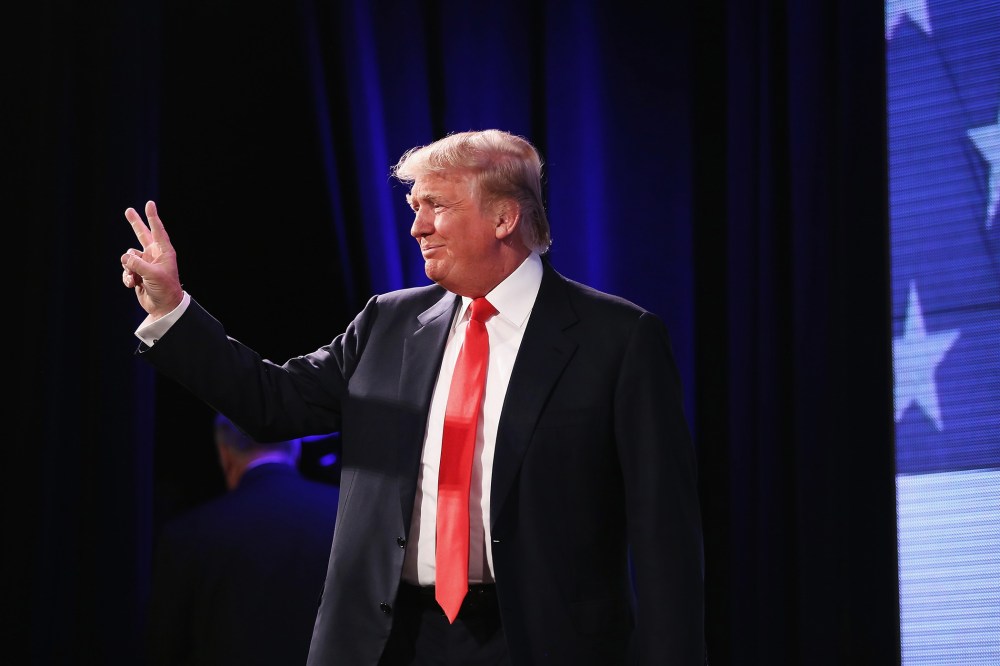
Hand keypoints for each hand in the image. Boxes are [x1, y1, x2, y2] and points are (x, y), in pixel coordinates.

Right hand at [121, 200, 183, 318]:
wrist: (163, 307)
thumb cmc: (165, 289)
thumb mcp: (153, 274)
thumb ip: (137, 263)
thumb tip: (125, 258)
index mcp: (164, 252)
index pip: (157, 231)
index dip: (153, 217)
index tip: (150, 203)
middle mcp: (154, 255)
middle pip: (142, 235)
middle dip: (135, 223)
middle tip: (129, 210)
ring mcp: (145, 264)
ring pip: (128, 257)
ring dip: (129, 268)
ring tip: (136, 278)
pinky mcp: (137, 274)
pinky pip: (126, 270)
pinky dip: (127, 277)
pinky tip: (133, 284)